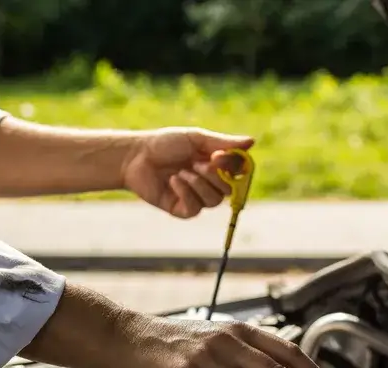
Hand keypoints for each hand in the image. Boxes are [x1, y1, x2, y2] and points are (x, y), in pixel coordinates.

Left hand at [121, 126, 254, 218]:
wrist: (136, 157)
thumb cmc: (164, 144)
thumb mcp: (195, 139)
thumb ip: (223, 143)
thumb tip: (252, 141)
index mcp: (216, 164)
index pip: (239, 172)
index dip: (233, 167)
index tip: (218, 156)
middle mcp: (209, 182)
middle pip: (229, 189)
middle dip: (214, 176)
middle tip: (196, 163)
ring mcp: (196, 197)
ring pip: (214, 201)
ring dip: (199, 184)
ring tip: (182, 172)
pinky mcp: (182, 209)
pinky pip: (195, 208)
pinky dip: (186, 193)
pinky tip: (173, 181)